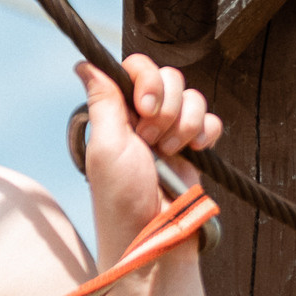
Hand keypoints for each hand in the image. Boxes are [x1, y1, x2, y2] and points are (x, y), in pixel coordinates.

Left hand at [75, 56, 222, 263]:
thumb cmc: (122, 196)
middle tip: (151, 141)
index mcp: (118, 112)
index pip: (137, 67)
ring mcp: (171, 131)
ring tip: (168, 154)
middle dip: (166, 109)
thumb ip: (103, 100)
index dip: (147, 80)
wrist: (157, 233)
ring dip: (184, 125)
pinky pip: (211, 120)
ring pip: (193, 97)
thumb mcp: (106, 146)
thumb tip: (84, 62)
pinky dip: (205, 133)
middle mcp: (144, 117)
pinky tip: (193, 152)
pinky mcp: (195, 147)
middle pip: (169, 77)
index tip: (143, 106)